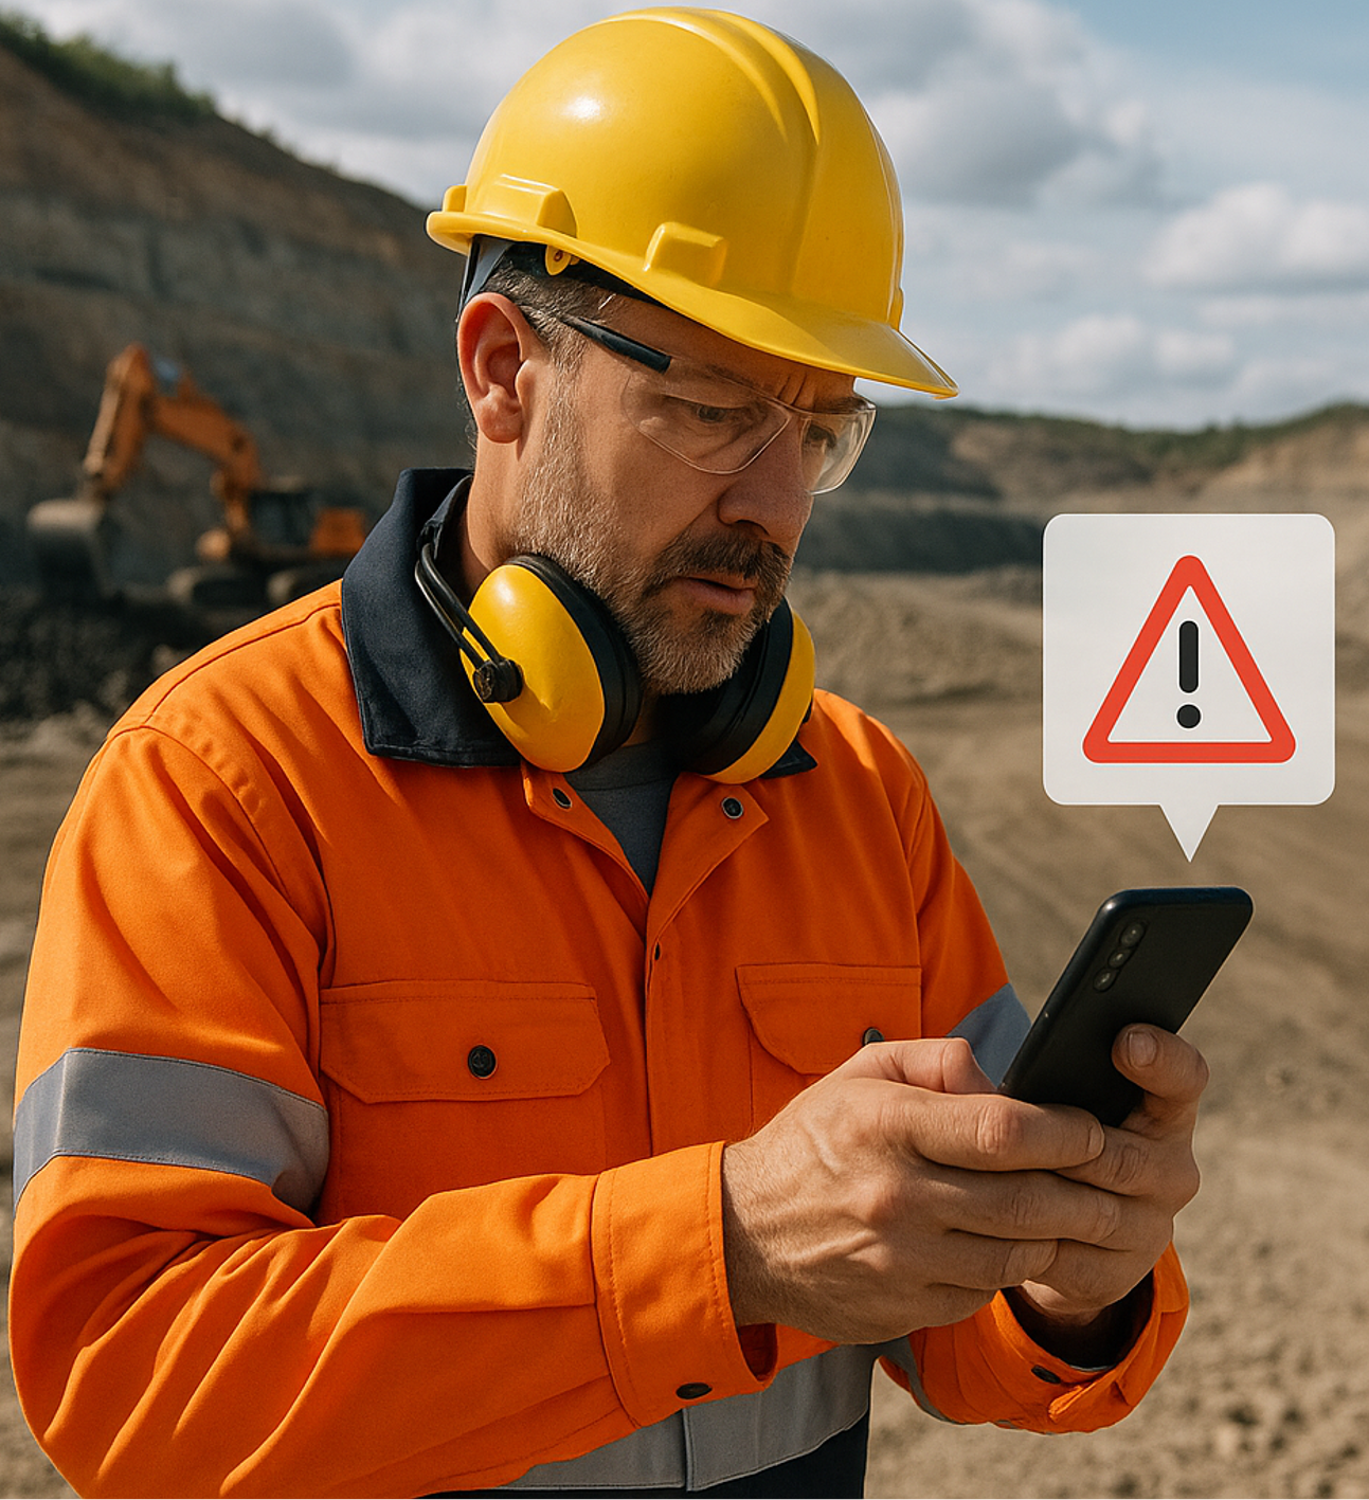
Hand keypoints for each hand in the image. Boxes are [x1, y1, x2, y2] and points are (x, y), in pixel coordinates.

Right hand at [721, 1036, 1116, 1344]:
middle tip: (1114, 1178)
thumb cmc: (812, 1142)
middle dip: (1086, 1190)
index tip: (1091, 1127)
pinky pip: (983, 1292)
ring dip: (1055, 1234)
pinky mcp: (905, 1307)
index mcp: (888, 1126)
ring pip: (1017, 1254)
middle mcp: (898, 1196)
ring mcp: (902, 1260)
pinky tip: (1009, 1244)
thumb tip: (1004, 1081)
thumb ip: (937, 1061)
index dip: (1064, 1130)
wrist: (744, 1233)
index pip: (1003, 1129)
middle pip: (1027, 1199)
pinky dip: (1007, 1268)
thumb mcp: (859, 1076)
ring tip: (1070, 1211)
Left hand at [1011, 1024, 1206, 1337]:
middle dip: (1068, 1148)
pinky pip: (1070, 1259)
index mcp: (1161, 1109)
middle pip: (1126, 1158)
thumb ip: (1023, 1068)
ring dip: (1041, 1196)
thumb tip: (964, 1067)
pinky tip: (987, 1225)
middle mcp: (1171, 1169)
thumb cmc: (1041, 1133)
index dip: (1161, 1059)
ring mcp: (1149, 1227)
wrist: (1051, 1223)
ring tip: (986, 1177)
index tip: (1125, 1040)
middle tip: (1013, 1132)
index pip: (1183, 1077)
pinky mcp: (1118, 1275)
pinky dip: (1028, 1242)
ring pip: (1097, 1213)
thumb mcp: (1041, 1093)